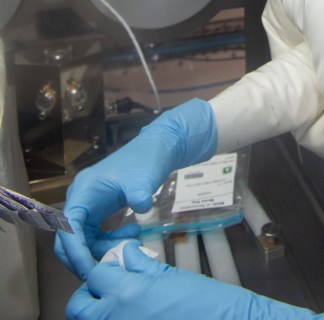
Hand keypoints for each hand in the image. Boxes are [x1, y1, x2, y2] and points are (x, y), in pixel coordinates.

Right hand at [55, 98, 216, 279]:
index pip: (68, 228)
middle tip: (106, 272)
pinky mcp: (99, 211)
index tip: (90, 271)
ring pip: (83, 241)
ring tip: (131, 246)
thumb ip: (140, 194)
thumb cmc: (147, 159)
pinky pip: (96, 235)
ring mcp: (89, 206)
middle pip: (69, 239)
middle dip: (84, 258)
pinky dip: (110, 242)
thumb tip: (141, 208)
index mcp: (83, 191)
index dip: (76, 252)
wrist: (157, 148)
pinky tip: (132, 236)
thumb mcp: (144, 177)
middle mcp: (80, 199)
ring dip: (102, 250)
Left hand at [66, 241, 323, 319]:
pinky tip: (133, 313)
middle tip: (106, 286)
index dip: (99, 266)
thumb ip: (141, 264)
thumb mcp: (170, 274)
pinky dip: (114, 319)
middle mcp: (116, 316)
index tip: (108, 263)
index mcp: (127, 292)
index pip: (95, 274)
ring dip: (97, 310)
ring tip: (118, 302)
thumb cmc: (204, 301)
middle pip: (79, 307)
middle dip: (86, 294)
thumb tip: (125, 255)